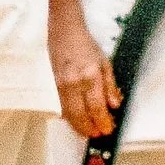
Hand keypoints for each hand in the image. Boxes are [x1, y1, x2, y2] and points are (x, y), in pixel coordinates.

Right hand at [49, 0, 119, 141]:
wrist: (62, 30)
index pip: (97, 107)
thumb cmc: (84, 44)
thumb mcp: (104, 62)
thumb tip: (114, 105)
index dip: (102, 122)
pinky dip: (66, 116)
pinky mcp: (50, 85)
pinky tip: (73, 119)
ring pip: (67, 113)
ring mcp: (59, 84)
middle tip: (97, 135)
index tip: (107, 129)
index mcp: (90, 75)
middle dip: (89, 128)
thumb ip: (110, 85)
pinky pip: (58, 106)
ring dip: (77, 125)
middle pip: (80, 115)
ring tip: (86, 131)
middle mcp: (73, 82)